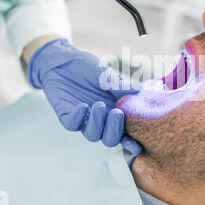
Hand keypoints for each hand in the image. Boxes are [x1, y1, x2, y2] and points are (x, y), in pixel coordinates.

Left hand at [27, 38, 142, 155]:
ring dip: (98, 123)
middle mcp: (101, 121)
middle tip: (117, 113)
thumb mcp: (107, 75)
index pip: (126, 133)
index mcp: (116, 113)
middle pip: (110, 139)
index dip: (132, 142)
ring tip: (99, 105)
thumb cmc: (89, 68)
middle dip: (115, 130)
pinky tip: (83, 106)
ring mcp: (84, 120)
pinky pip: (72, 124)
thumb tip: (141, 90)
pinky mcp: (67, 116)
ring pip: (92, 135)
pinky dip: (78, 117)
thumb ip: (121, 86)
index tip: (137, 144)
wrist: (63, 60)